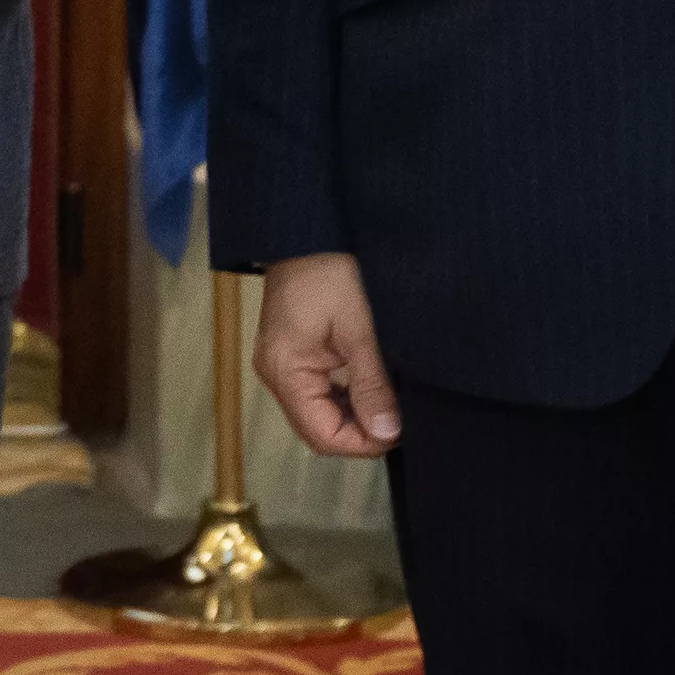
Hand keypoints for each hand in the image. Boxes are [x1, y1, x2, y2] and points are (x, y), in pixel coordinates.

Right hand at [255, 251, 402, 457]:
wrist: (308, 231)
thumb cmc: (330, 271)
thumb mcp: (359, 328)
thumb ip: (371, 384)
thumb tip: (387, 432)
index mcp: (286, 370)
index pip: (322, 434)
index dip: (362, 443)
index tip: (399, 432)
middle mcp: (275, 374)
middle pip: (317, 430)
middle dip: (358, 434)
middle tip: (398, 421)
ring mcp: (281, 365)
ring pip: (317, 415)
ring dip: (353, 418)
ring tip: (387, 404)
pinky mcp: (291, 355)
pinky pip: (315, 394)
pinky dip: (343, 400)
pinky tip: (368, 387)